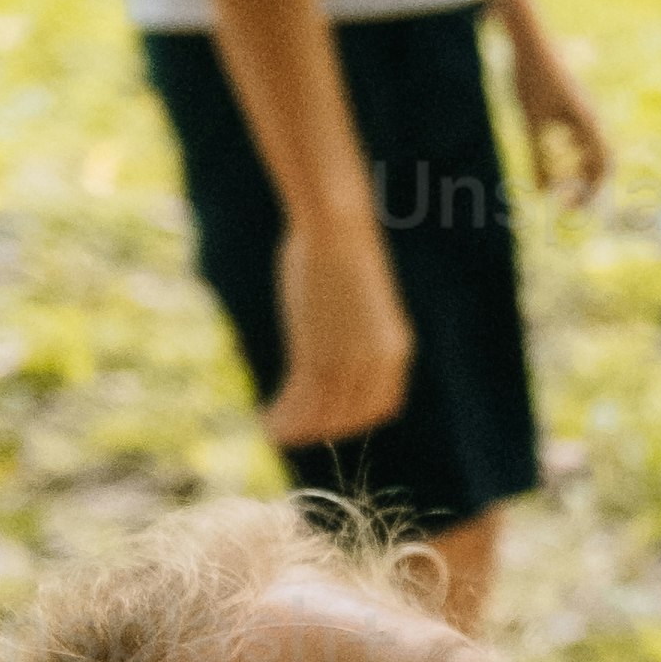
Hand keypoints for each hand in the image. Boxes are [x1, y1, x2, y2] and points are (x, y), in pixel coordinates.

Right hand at [265, 208, 414, 441]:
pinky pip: (298, 403)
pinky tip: (264, 420)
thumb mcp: (360, 302)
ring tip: (271, 431)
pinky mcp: (317, 357)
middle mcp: (377, 363)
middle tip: (291, 430)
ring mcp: (348, 362)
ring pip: (320, 416)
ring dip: (294, 429)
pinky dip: (280, 419)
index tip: (327, 420)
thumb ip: (354, 332)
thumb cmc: (343, 252)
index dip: (353, 420)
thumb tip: (331, 339)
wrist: (336, 230)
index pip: (381, 407)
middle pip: (349, 419)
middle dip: (319, 429)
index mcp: (396, 349)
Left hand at [503, 0, 608, 207]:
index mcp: (586, 122)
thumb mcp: (531, 122)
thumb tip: (542, 193)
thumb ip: (538, 158)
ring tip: (562, 187)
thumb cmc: (530, 78)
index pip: (601, 166)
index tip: (566, 208)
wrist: (528, 39)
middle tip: (571, 207)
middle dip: (590, 185)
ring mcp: (580, 108)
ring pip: (590, 147)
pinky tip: (551, 156)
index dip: (589, 191)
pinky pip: (578, 134)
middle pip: (602, 158)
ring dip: (580, 169)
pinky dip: (570, 152)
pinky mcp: (568, 101)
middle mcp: (589, 116)